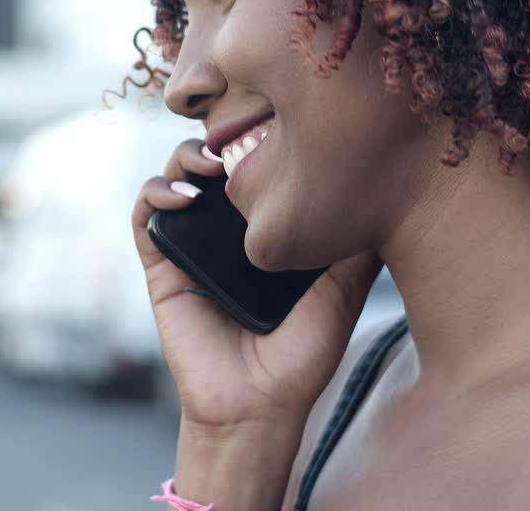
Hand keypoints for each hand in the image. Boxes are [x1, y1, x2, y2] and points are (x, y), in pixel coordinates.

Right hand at [132, 139, 382, 431]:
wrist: (260, 406)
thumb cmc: (302, 356)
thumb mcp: (342, 291)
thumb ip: (355, 246)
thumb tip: (385, 190)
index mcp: (264, 230)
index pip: (254, 167)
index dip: (259, 137)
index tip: (280, 124)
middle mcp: (225, 231)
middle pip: (212, 160)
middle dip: (220, 135)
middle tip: (240, 135)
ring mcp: (190, 245)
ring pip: (174, 177)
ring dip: (183, 155)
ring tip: (208, 160)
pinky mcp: (161, 267)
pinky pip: (144, 218)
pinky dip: (154, 194)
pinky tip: (182, 196)